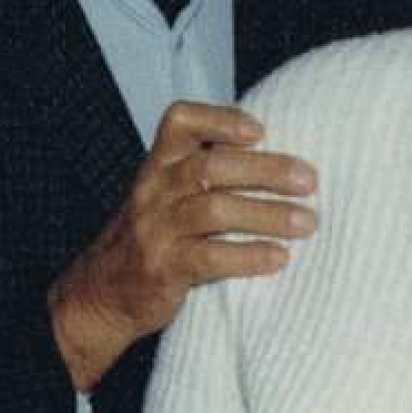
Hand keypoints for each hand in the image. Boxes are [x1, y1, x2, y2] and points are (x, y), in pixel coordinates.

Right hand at [47, 100, 316, 390]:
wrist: (102, 293)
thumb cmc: (153, 234)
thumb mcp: (166, 193)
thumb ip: (205, 171)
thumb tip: (282, 161)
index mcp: (158, 162)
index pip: (181, 122)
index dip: (221, 120)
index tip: (261, 130)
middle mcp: (154, 189)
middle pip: (211, 166)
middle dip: (266, 171)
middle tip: (309, 181)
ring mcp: (155, 229)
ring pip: (215, 210)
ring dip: (268, 214)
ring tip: (307, 222)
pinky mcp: (162, 269)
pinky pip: (210, 258)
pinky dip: (249, 256)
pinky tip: (279, 258)